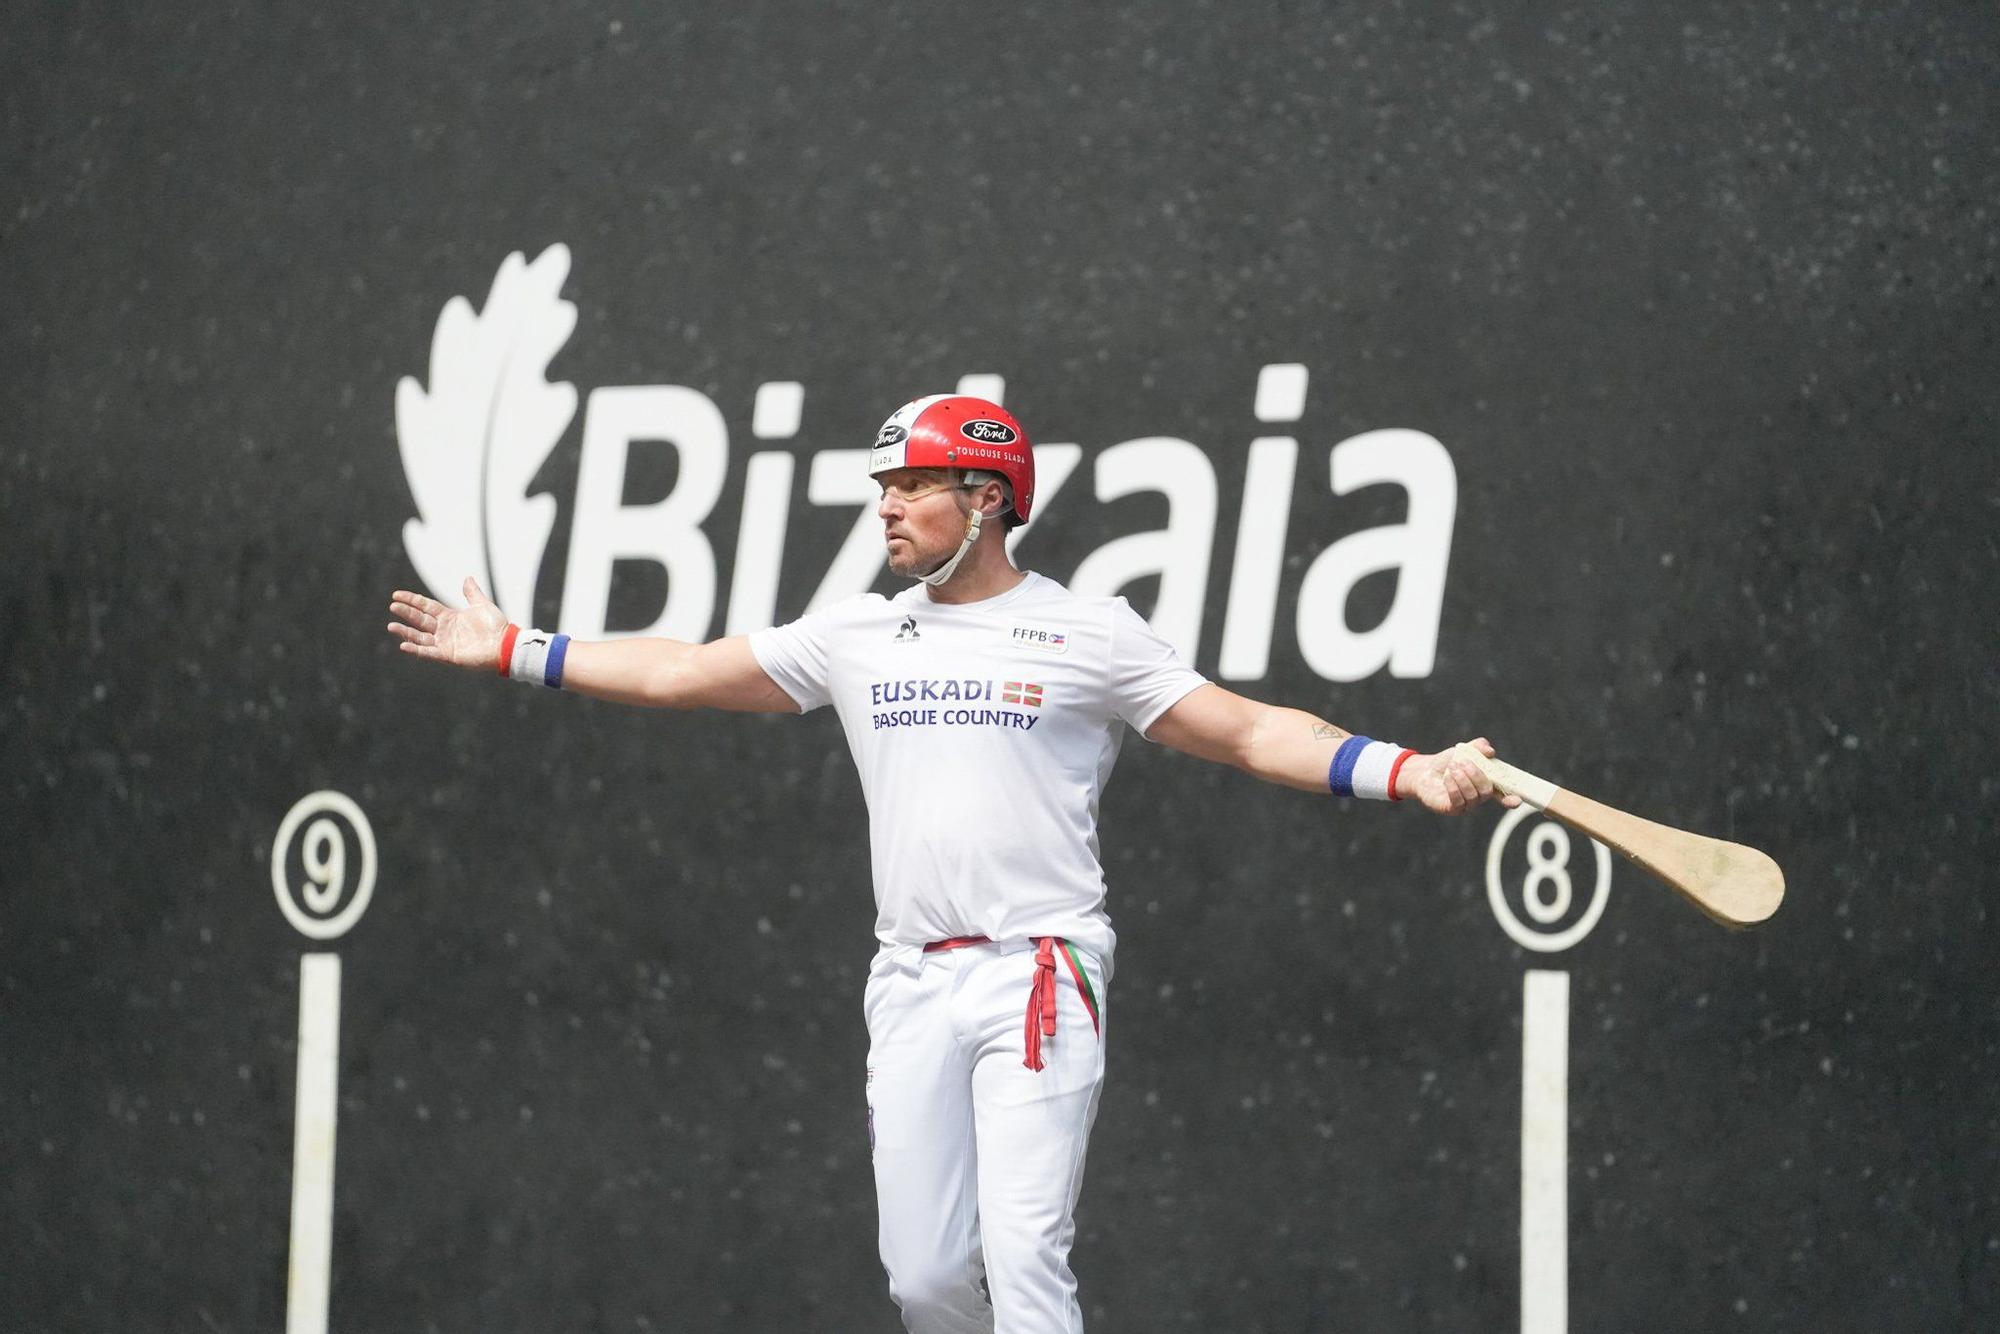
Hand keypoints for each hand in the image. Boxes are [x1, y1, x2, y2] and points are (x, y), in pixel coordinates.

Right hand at [387, 577, 509, 669]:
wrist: (505, 645)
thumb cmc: (496, 626)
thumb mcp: (482, 605)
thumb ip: (472, 593)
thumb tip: (467, 578)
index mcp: (450, 616)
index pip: (426, 606)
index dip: (412, 600)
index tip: (396, 595)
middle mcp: (444, 629)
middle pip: (420, 620)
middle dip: (406, 613)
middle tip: (393, 606)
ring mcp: (444, 643)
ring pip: (420, 637)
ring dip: (406, 632)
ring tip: (391, 626)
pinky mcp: (448, 655)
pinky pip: (428, 652)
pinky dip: (416, 650)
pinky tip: (404, 645)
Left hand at [1394, 736, 1521, 814]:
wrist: (1425, 770)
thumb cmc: (1448, 761)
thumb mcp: (1464, 750)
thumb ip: (1478, 747)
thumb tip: (1490, 751)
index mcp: (1486, 783)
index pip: (1503, 794)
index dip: (1511, 798)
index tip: (1517, 800)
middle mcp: (1478, 796)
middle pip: (1486, 791)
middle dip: (1476, 775)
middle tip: (1462, 762)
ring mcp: (1466, 805)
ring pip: (1472, 796)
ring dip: (1462, 779)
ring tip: (1452, 767)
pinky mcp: (1452, 809)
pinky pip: (1458, 801)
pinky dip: (1453, 786)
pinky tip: (1447, 777)